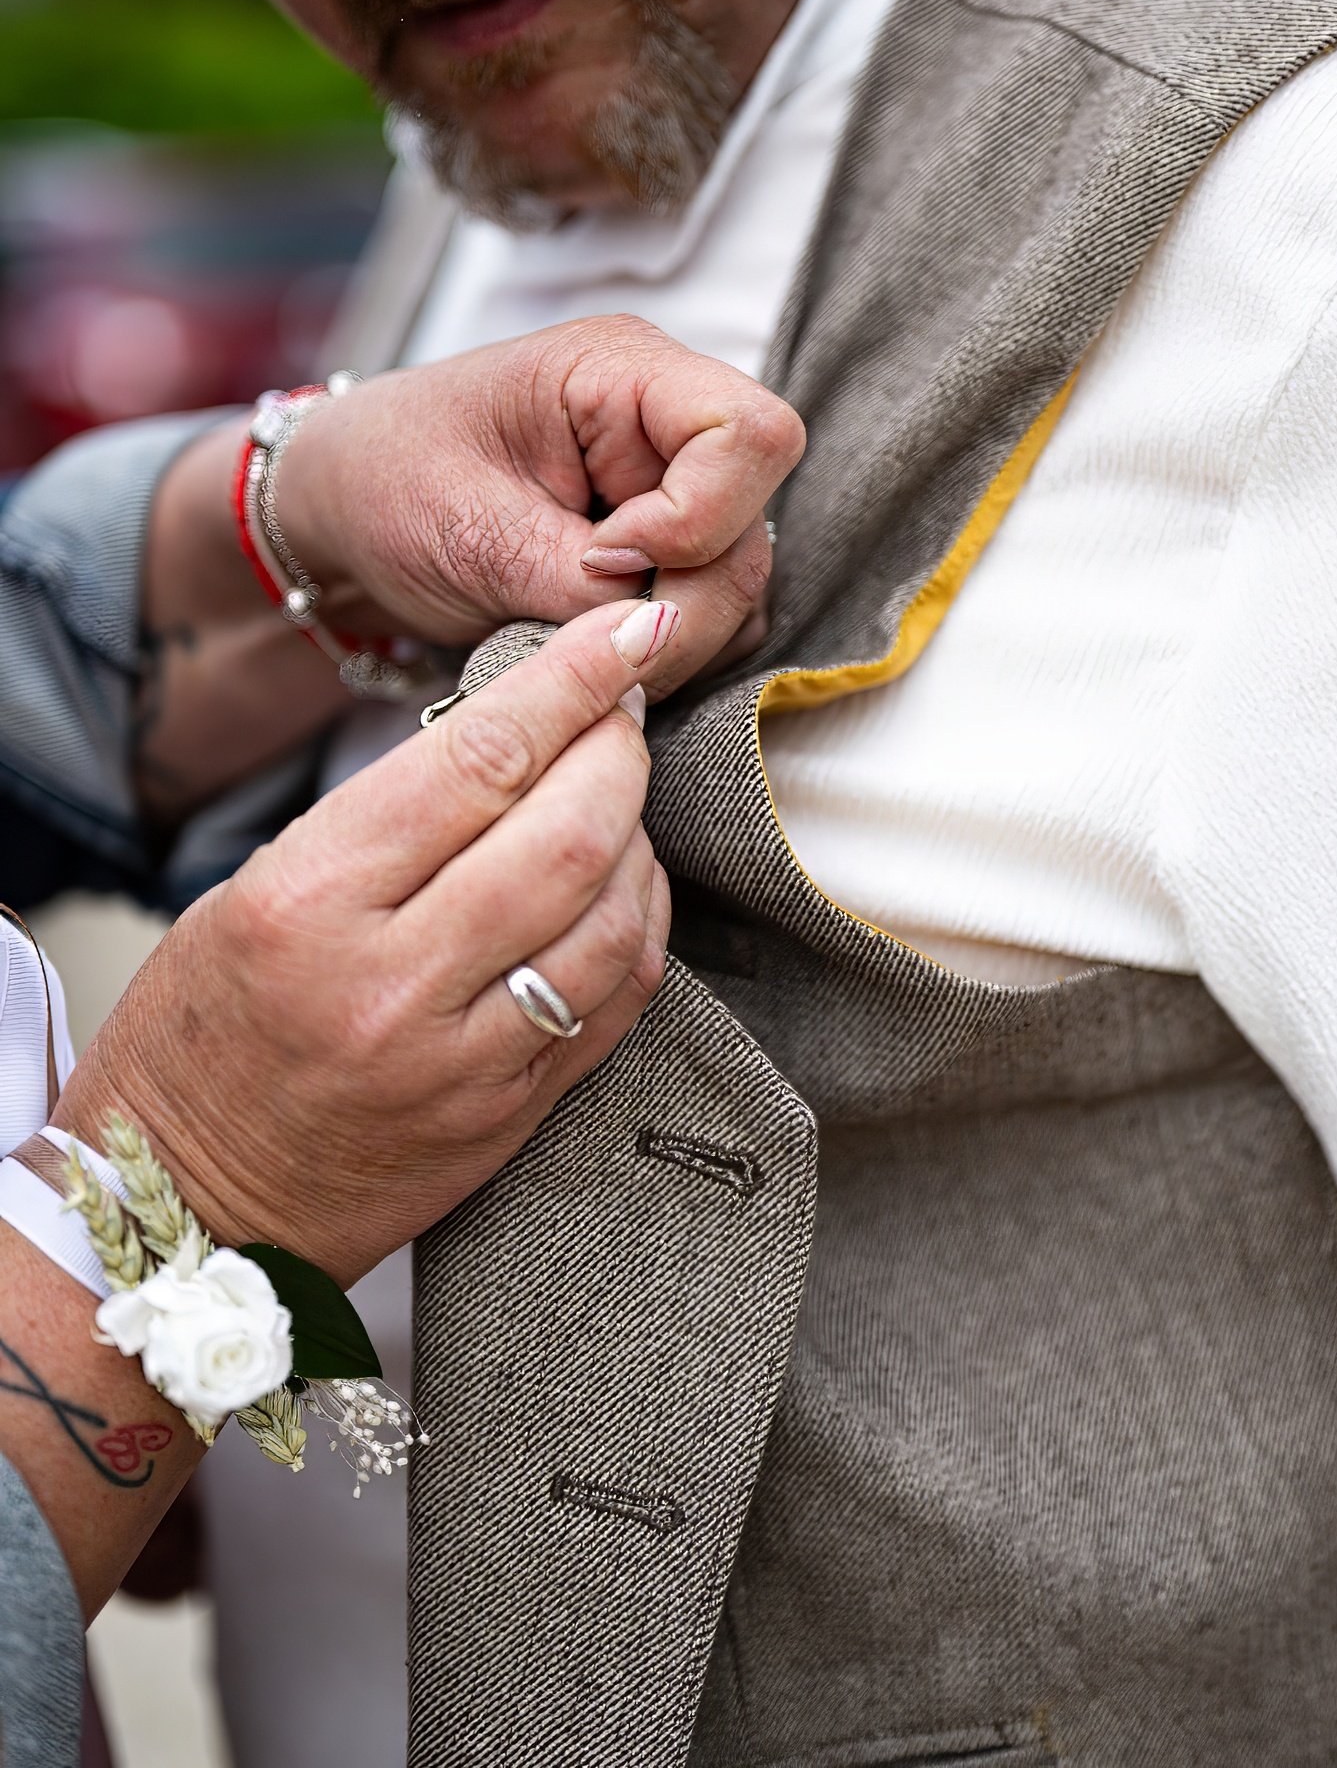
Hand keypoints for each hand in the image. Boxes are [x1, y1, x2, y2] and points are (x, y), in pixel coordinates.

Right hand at [58, 600, 673, 1284]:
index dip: (574, 680)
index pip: (478, 760)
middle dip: (620, 750)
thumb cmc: (208, 1033)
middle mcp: (391, 982)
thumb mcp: (258, 891)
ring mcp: (460, 1061)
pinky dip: (640, 923)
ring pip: (611, 917)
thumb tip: (521, 736)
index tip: (628, 632)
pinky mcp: (507, 1116)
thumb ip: (391, 819)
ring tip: (617, 800)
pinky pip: (619, 1001)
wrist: (192, 1207)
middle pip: (568, 832)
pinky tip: (624, 886)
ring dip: (638, 837)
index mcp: (310, 901)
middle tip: (626, 713)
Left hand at [277, 314, 804, 694]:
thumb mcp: (469, 535)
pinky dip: (661, 646)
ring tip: (574, 641)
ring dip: (673, 634)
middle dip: (685, 601)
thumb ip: (578, 589)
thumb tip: (662, 635)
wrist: (338, 510)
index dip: (699, 518)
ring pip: (742, 580)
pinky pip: (711, 611)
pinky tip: (587, 642)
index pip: (749, 432)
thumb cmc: (384, 484)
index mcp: (621, 371)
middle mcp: (663, 420)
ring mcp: (669, 486)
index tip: (604, 560)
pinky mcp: (662, 545)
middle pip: (753, 521)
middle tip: (589, 637)